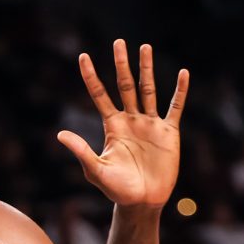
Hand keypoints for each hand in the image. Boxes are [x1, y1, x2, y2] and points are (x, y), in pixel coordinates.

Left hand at [58, 40, 188, 208]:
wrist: (142, 202)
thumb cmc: (116, 189)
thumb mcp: (95, 169)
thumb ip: (80, 150)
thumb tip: (60, 134)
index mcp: (112, 126)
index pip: (99, 95)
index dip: (91, 76)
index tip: (83, 56)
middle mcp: (130, 120)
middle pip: (125, 85)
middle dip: (121, 64)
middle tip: (119, 41)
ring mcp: (150, 124)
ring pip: (148, 90)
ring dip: (147, 69)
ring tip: (145, 47)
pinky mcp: (168, 132)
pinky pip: (175, 107)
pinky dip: (180, 91)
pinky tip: (183, 73)